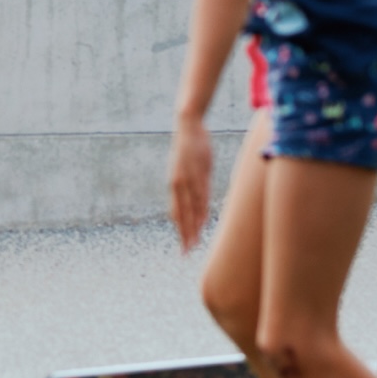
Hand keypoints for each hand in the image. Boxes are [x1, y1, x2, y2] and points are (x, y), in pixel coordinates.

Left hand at [168, 112, 214, 250]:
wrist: (188, 126)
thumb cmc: (191, 150)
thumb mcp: (193, 171)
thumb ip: (196, 189)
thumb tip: (202, 208)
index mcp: (174, 184)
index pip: (177, 213)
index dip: (180, 230)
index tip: (184, 247)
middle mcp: (177, 183)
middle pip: (181, 214)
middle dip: (184, 234)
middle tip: (186, 252)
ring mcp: (186, 178)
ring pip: (190, 207)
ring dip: (192, 226)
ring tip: (194, 242)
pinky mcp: (197, 171)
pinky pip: (200, 194)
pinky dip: (201, 209)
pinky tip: (202, 222)